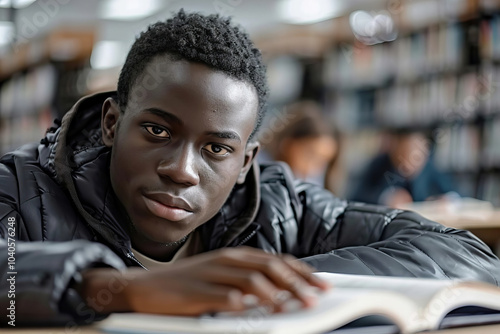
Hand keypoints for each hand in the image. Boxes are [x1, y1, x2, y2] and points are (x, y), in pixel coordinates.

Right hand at [79, 247, 329, 315]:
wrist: (146, 287)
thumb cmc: (188, 284)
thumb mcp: (221, 277)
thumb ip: (248, 281)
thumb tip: (282, 293)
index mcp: (236, 256)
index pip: (278, 260)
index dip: (302, 272)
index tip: (322, 284)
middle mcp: (228, 261)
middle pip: (271, 268)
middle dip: (297, 283)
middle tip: (316, 298)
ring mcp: (213, 274)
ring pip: (253, 280)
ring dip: (277, 294)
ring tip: (294, 306)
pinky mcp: (198, 292)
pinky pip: (226, 297)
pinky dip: (245, 305)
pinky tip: (258, 313)